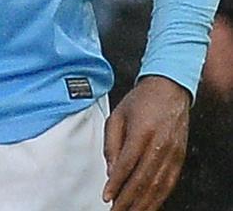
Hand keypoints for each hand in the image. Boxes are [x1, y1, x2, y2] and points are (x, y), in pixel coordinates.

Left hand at [103, 76, 189, 210]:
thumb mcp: (118, 115)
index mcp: (142, 131)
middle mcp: (159, 143)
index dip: (116, 184)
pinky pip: (169, 184)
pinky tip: (149, 206)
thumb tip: (111, 171)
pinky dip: (158, 198)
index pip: (127, 164)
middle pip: (142, 180)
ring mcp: (172, 152)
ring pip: (157, 186)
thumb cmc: (141, 100)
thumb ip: (112, 144)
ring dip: (142, 204)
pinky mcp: (179, 158)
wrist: (169, 88)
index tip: (107, 196)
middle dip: (127, 200)